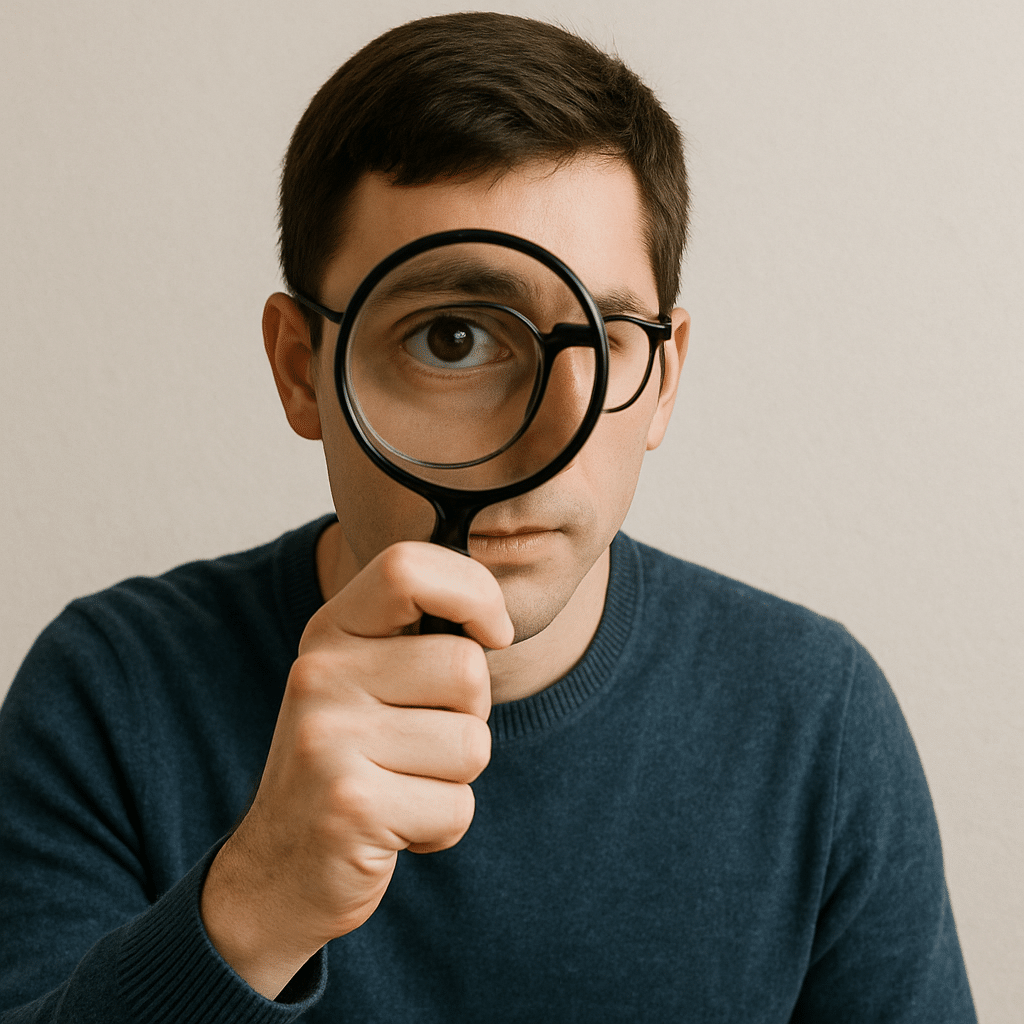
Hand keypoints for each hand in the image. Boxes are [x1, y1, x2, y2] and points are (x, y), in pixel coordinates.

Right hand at [200, 541, 512, 998]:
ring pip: (471, 743)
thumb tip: (495, 615)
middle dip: (470, 715)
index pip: (408, 567)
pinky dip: (441, 827)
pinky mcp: (350, 806)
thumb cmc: (348, 764)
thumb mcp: (366, 682)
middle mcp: (320, 675)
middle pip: (466, 668)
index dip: (474, 591)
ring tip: (401, 785)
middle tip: (421, 743)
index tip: (493, 632)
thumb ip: (417, 637)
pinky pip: (456, 807)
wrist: (278, 870)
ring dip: (454, 777)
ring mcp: (327, 740)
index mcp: (331, 632)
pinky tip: (394, 826)